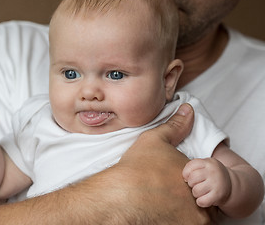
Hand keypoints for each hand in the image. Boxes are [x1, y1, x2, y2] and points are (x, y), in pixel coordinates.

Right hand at [104, 103, 215, 223]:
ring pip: (195, 217)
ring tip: (162, 204)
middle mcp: (200, 201)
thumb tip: (188, 111)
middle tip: (167, 193)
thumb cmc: (137, 168)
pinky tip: (159, 214)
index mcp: (198, 177)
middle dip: (189, 197)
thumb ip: (176, 126)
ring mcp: (193, 220)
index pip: (206, 180)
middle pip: (202, 200)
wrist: (119, 197)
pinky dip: (174, 221)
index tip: (174, 180)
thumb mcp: (155, 140)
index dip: (189, 180)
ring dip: (183, 211)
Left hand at [183, 158, 230, 207]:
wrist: (231, 184)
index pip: (190, 166)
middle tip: (196, 185)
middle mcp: (213, 172)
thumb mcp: (204, 166)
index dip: (186, 173)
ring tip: (200, 191)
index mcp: (208, 162)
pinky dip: (200, 202)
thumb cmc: (211, 175)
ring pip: (196, 190)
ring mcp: (216, 183)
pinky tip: (204, 199)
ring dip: (195, 193)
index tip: (188, 177)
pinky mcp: (218, 195)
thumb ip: (193, 168)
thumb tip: (184, 179)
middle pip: (192, 179)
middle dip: (191, 184)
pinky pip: (202, 201)